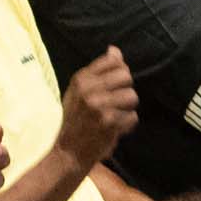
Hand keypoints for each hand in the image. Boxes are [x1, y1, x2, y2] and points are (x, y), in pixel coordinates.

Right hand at [56, 46, 136, 170]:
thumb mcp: (80, 91)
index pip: (114, 61)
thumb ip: (99, 70)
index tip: (112, 86)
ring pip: (132, 96)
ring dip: (127, 109)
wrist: (68, 151)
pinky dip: (126, 125)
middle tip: (114, 103)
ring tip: (114, 116)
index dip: (119, 73)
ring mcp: (100, 106)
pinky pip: (132, 117)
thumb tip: (115, 50)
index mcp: (81, 78)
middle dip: (125, 90)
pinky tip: (114, 128)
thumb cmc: (75, 119)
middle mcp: (89, 89)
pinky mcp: (110, 122)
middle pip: (126, 77)